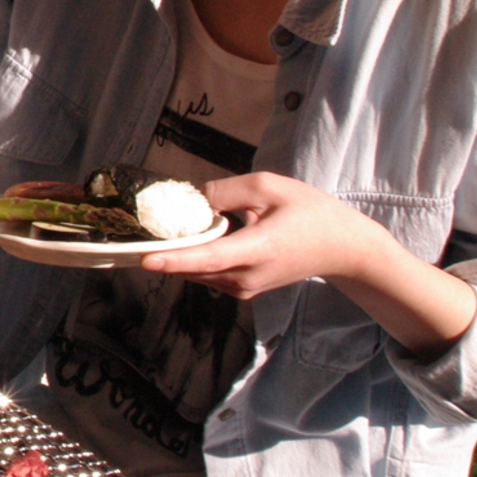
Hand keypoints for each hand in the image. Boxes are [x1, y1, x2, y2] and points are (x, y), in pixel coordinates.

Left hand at [139, 173, 476, 360]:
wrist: (344, 249)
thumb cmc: (311, 212)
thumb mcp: (271, 187)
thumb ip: (227, 191)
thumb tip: (194, 200)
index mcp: (259, 249)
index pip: (210, 257)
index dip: (176, 259)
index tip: (145, 260)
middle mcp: (249, 276)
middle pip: (195, 267)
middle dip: (163, 253)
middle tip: (132, 236)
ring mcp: (246, 287)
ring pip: (197, 272)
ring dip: (176, 256)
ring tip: (156, 232)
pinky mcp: (244, 289)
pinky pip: (207, 274)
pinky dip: (192, 259)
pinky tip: (186, 240)